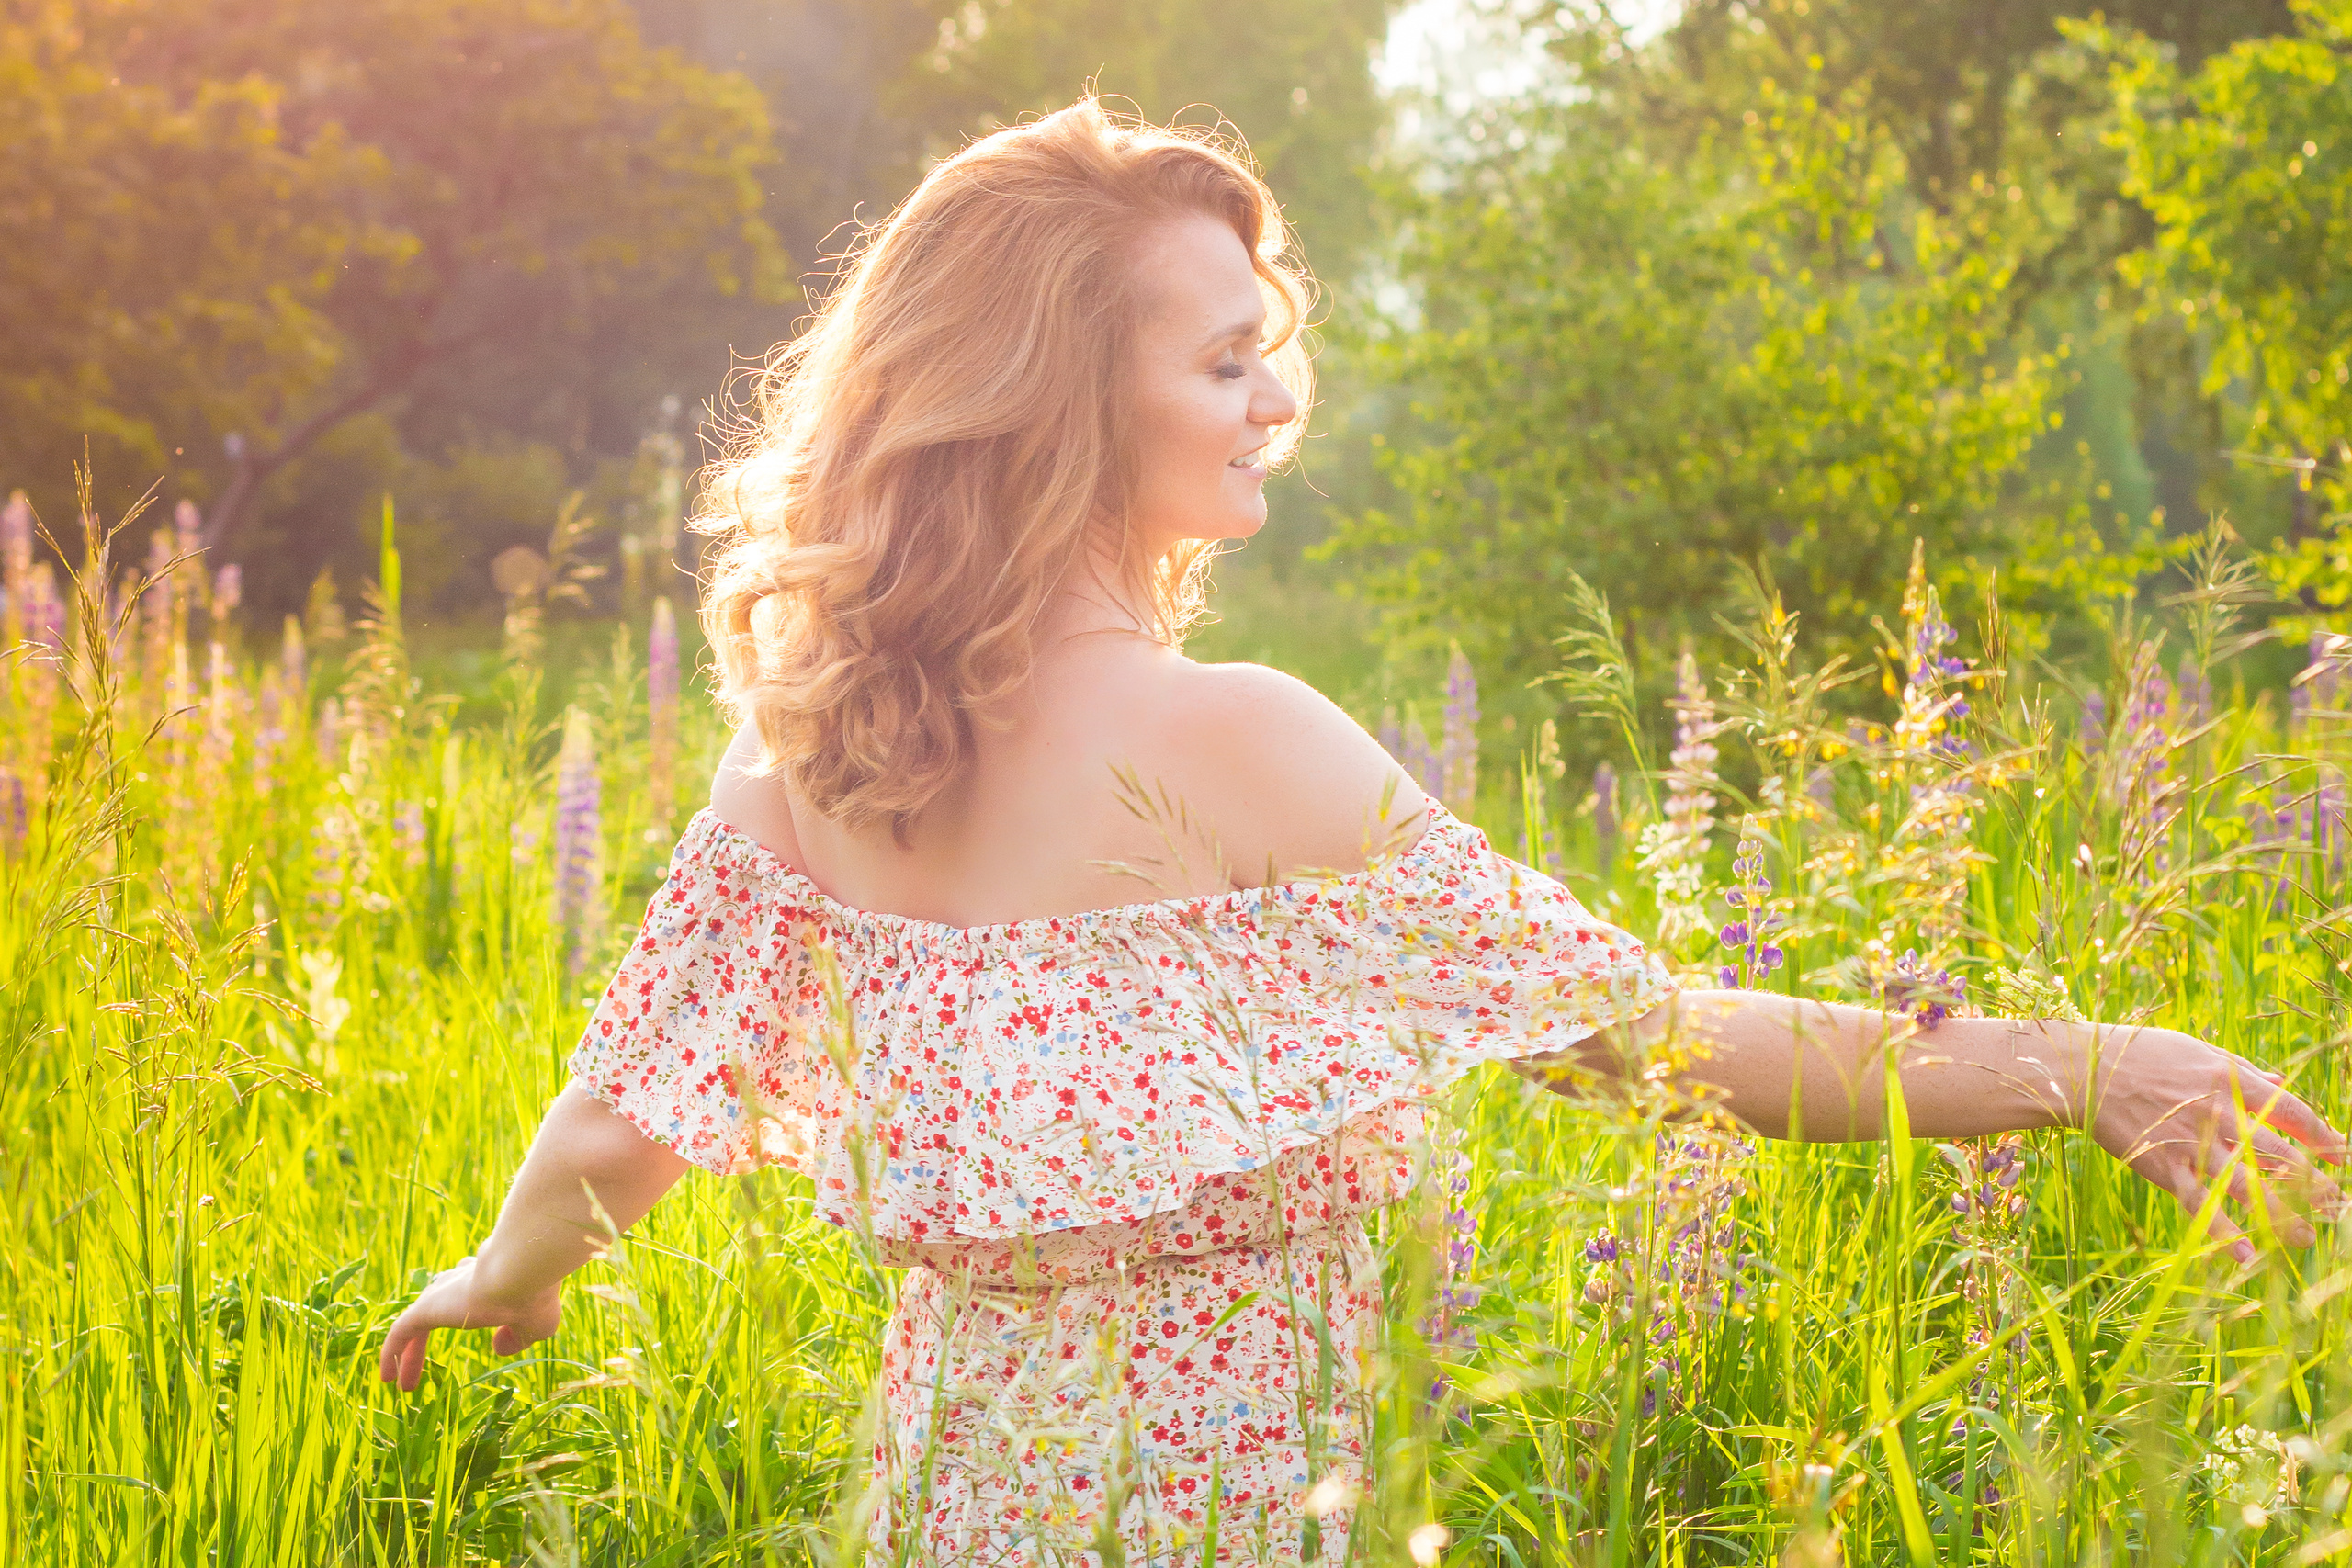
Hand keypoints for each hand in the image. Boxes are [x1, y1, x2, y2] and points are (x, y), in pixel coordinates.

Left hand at [378, 1255, 561, 1391]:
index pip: (468, 1289)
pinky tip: (387, 1379)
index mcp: (489, 1278)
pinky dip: (391, 1354)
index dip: (466, 1310)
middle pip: (435, 1309)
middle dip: (425, 1340)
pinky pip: (401, 1333)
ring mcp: (441, 1293)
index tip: (463, 1333)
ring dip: (410, 1355)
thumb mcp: (536, 1325)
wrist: (519, 1275)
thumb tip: (498, 1348)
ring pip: (417, 1325)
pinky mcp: (426, 1307)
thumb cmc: (533, 1297)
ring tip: (406, 1385)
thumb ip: (517, 1338)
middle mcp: (461, 1280)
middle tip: (421, 1368)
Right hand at [2081, 1026, 2349, 1264]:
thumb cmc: (2141, 1054)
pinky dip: (2225, 1233)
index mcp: (2230, 1081)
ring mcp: (2192, 1144)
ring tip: (2306, 1238)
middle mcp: (2219, 1114)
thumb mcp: (2197, 1051)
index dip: (2323, 1136)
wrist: (2084, 1072)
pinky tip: (2247, 1256)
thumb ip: (2243, 1070)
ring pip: (2248, 1187)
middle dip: (2315, 1183)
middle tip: (2337, 1204)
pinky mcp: (2164, 1167)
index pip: (2292, 1113)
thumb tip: (2283, 1083)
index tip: (2341, 1154)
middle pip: (2280, 1156)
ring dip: (2282, 1215)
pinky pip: (2201, 1206)